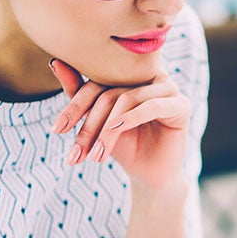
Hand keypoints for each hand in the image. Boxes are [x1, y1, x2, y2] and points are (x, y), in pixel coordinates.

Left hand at [49, 59, 190, 193]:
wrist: (150, 175)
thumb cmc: (124, 145)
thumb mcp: (97, 122)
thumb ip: (79, 93)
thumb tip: (55, 62)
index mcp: (129, 73)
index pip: (96, 82)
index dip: (75, 106)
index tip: (57, 130)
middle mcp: (149, 75)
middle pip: (109, 92)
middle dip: (89, 125)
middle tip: (76, 153)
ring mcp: (167, 88)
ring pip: (126, 100)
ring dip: (106, 130)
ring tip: (95, 154)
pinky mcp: (181, 105)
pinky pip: (152, 106)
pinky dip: (131, 119)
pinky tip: (116, 132)